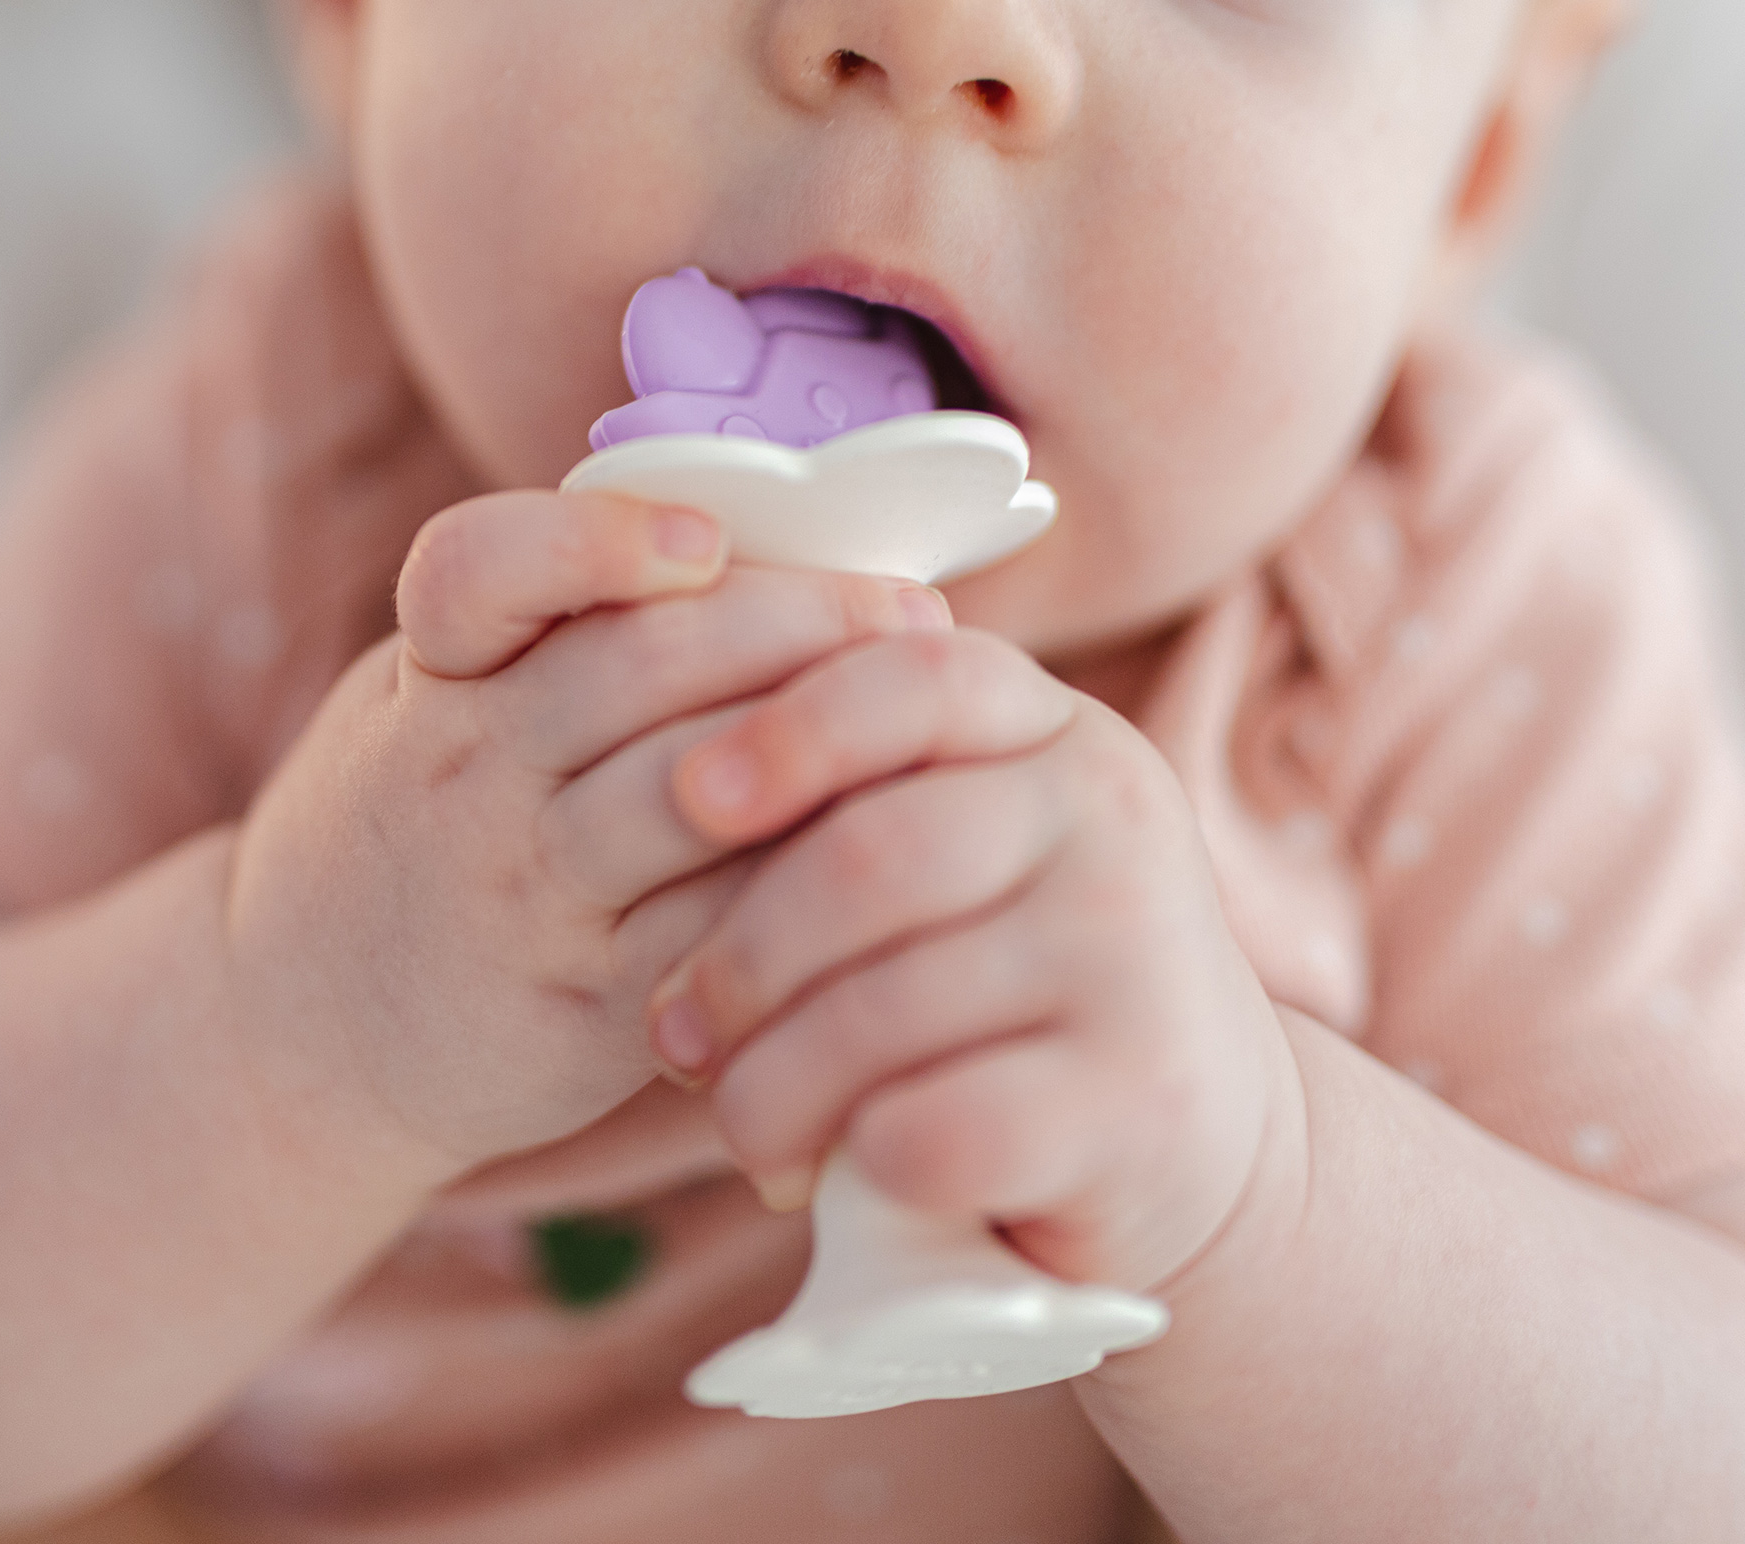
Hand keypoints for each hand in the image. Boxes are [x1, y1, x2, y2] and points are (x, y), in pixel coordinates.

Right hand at [224, 488, 948, 1175]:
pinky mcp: (578, 1008)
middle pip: (639, 667)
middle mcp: (464, 774)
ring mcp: (519, 894)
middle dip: (798, 622)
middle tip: (908, 613)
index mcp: (432, 675)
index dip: (594, 540)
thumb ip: (554, 631)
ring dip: (824, 740)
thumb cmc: (425, 822)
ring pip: (693, 792)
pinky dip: (806, 875)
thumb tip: (771, 546)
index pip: (476, 570)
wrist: (302, 1031)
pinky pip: (716, 927)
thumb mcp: (440, 702)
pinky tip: (879, 837)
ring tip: (923, 713)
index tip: (703, 539)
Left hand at [644, 628, 1293, 1294]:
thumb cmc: (1011, 983)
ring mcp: (1137, 959)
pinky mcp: (1138, 1106)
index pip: (912, 680)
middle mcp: (1113, 819)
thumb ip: (853, 800)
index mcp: (1055, 731)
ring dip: (768, 1086)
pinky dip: (849, 1161)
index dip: (785, 730)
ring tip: (743, 1124)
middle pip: (867, 855)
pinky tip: (837, 1175)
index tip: (690, 797)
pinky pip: (929, 1128)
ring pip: (879, 1010)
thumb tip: (662, 801)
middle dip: (739, 958)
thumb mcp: (960, 852)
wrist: (1193, 1142)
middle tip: (679, 1033)